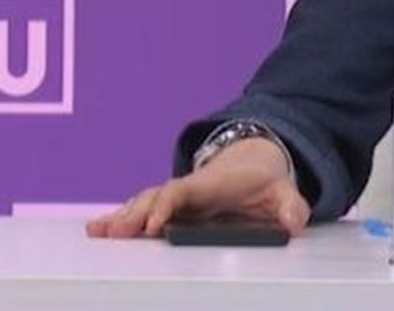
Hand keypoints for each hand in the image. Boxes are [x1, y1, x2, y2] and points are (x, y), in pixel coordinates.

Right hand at [85, 137, 309, 238]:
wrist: (254, 161)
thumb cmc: (264, 179)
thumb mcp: (283, 190)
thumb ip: (291, 205)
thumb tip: (294, 222)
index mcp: (210, 183)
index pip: (183, 191)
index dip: (167, 205)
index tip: (154, 225)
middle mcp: (188, 188)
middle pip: (155, 198)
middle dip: (135, 215)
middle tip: (115, 234)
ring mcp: (176, 197)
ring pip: (143, 203)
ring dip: (121, 217)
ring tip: (98, 231)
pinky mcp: (171, 207)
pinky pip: (142, 211)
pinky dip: (121, 218)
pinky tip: (99, 229)